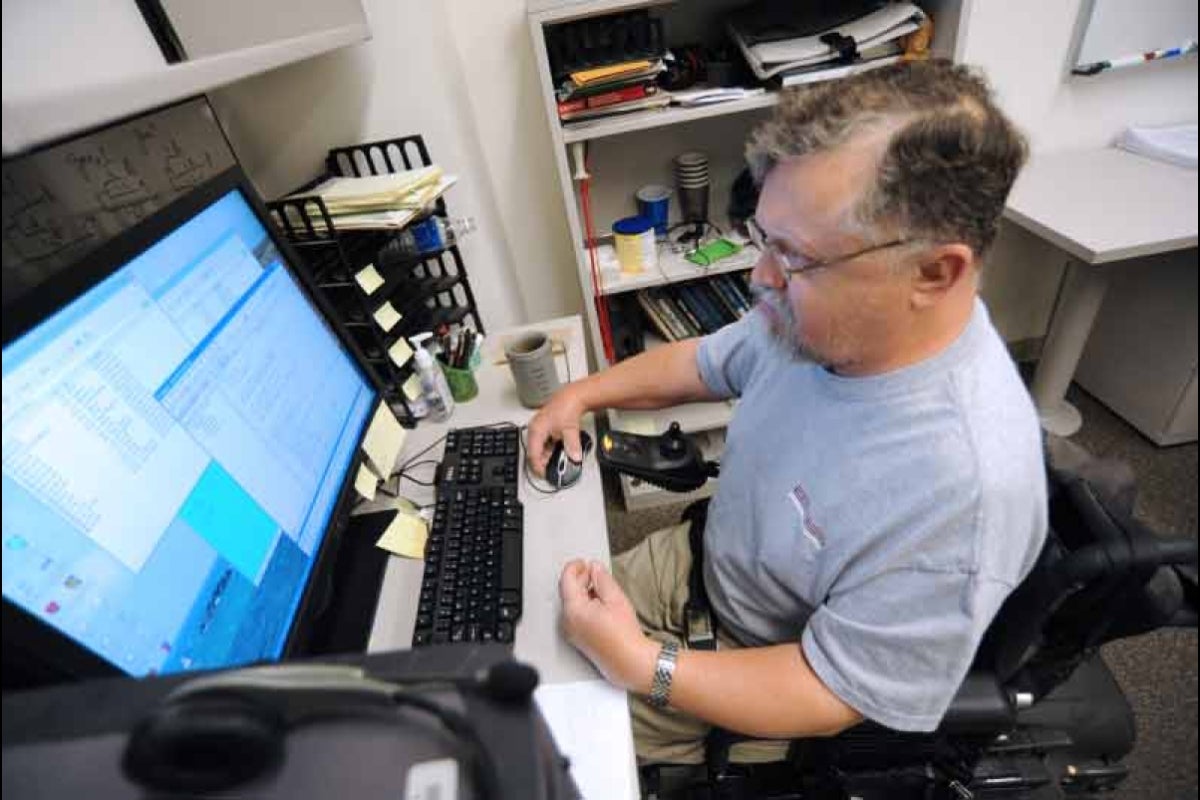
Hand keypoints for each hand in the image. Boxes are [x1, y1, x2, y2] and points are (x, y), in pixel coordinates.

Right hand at [526, 386, 585, 476]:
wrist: (572, 395)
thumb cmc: (566, 407)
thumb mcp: (570, 430)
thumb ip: (572, 447)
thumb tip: (574, 458)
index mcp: (536, 431)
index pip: (533, 455)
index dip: (538, 467)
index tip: (544, 474)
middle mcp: (535, 429)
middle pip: (535, 452)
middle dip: (543, 462)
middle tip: (550, 470)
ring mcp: (540, 427)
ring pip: (540, 447)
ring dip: (547, 455)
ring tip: (557, 461)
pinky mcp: (546, 426)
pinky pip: (545, 442)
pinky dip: (551, 448)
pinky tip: (559, 451)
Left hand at [559, 560, 656, 691]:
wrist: (629, 662)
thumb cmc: (624, 634)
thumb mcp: (615, 598)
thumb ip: (602, 579)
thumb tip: (594, 568)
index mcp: (573, 610)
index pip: (566, 580)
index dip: (574, 567)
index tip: (583, 562)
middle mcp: (567, 622)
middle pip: (567, 592)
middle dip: (579, 579)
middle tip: (594, 572)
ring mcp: (571, 632)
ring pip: (571, 603)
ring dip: (582, 592)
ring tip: (600, 587)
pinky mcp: (577, 639)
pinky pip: (575, 615)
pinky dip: (583, 605)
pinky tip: (599, 603)